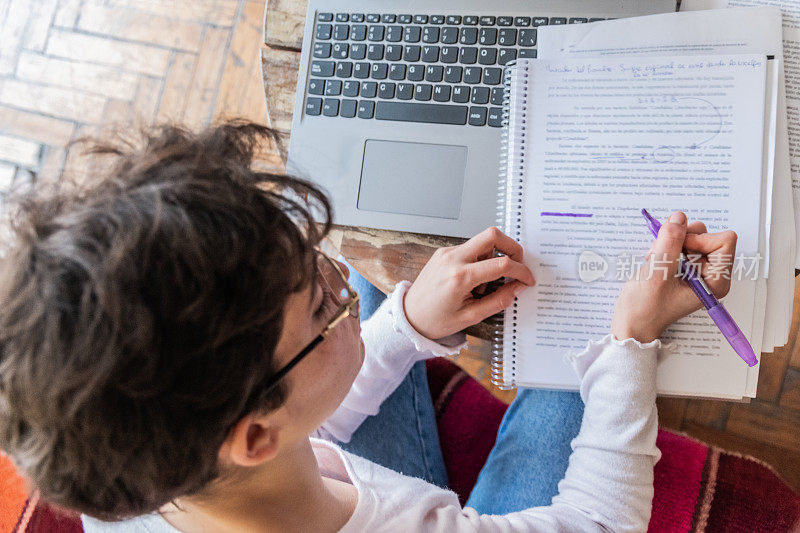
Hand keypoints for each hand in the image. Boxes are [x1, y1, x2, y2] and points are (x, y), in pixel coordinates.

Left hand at [404, 227, 535, 338]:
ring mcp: (446, 253)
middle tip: (518, 265)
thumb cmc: (434, 320)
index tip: (527, 280)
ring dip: (493, 257)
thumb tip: (517, 287)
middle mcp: (452, 259)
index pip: (501, 264)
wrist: (408, 317)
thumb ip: (498, 301)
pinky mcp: (443, 253)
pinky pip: (470, 248)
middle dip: (512, 247)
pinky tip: (474, 281)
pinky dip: (480, 260)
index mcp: (460, 277)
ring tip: (485, 285)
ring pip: (482, 241)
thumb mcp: (470, 317)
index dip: (521, 271)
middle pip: (492, 235)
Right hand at [610, 211, 736, 342]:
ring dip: (669, 243)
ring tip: (655, 261)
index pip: (724, 241)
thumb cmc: (646, 308)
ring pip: (691, 236)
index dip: (699, 239)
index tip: (678, 250)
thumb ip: (670, 242)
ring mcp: (697, 270)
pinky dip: (664, 247)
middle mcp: (711, 274)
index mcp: (716, 281)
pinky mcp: (684, 267)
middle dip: (681, 240)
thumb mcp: (658, 272)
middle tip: (662, 256)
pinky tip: (654, 262)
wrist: (632, 323)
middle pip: (707, 235)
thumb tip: (679, 217)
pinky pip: (680, 243)